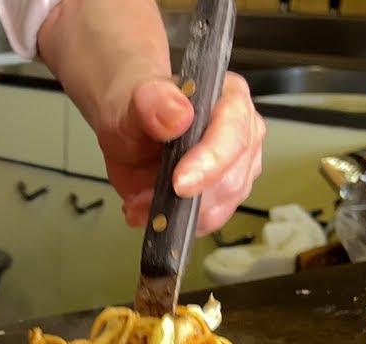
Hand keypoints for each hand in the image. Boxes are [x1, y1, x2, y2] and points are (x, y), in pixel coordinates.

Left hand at [94, 72, 263, 236]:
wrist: (124, 130)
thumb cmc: (134, 108)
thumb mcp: (132, 100)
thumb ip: (153, 103)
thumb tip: (179, 114)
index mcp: (229, 99)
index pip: (234, 133)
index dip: (211, 162)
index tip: (180, 183)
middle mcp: (241, 134)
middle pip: (233, 178)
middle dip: (189, 196)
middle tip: (148, 196)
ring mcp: (234, 168)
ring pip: (222, 206)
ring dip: (178, 212)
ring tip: (142, 200)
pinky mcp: (221, 196)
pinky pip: (207, 221)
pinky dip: (176, 222)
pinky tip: (152, 209)